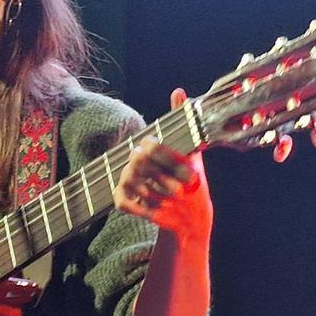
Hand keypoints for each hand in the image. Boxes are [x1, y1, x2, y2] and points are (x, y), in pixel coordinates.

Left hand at [115, 88, 212, 238]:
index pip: (159, 151)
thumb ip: (184, 123)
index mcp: (189, 169)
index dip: (147, 145)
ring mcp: (164, 203)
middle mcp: (177, 187)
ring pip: (132, 183)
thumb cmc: (191, 181)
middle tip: (135, 156)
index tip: (146, 144)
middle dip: (135, 159)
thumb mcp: (193, 153)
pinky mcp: (152, 217)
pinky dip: (120, 196)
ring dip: (126, 175)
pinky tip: (125, 190)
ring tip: (130, 172)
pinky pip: (127, 205)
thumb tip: (178, 91)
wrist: (194, 224)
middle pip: (142, 165)